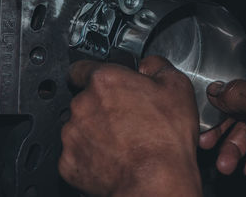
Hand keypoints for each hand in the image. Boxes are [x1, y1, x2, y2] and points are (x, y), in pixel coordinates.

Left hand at [59, 56, 201, 196]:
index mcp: (104, 81)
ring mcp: (72, 133)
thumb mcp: (176, 87)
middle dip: (99, 105)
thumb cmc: (165, 139)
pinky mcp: (69, 160)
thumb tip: (148, 64)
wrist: (156, 182)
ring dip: (93, 129)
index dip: (93, 75)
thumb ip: (156, 66)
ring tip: (119, 140)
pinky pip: (76, 152)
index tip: (101, 84)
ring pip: (77, 125)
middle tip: (123, 117)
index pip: (82, 68)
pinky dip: (89, 154)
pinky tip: (110, 157)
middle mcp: (82, 104)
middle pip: (83, 99)